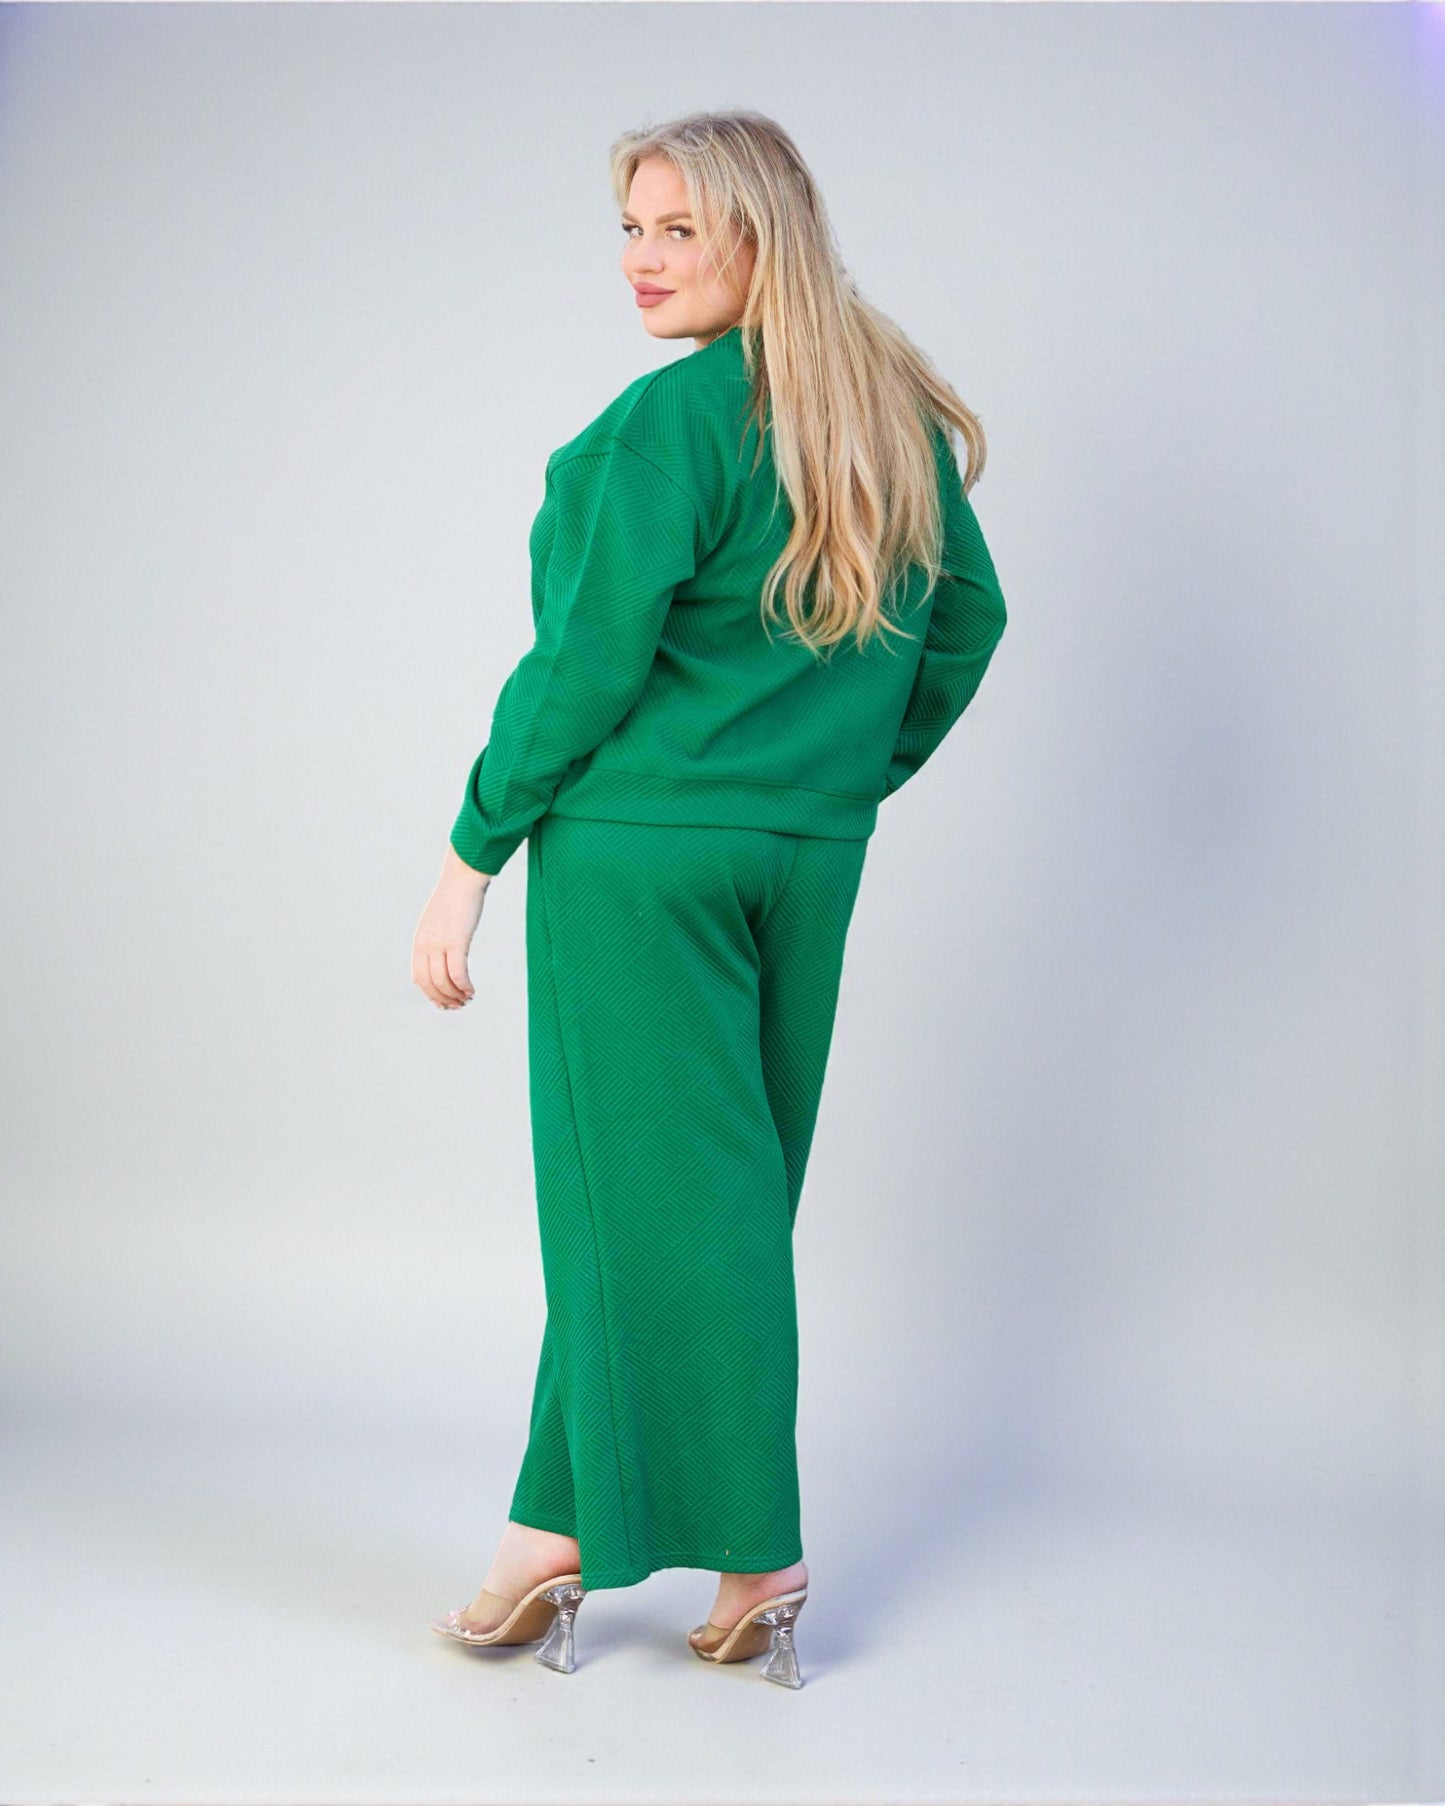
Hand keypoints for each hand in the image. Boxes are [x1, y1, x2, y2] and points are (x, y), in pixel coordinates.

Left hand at [412, 845, 492, 1008]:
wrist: (463, 878)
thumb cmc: (456, 898)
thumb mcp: (440, 922)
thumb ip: (438, 939)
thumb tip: (446, 956)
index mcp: (419, 941)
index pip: (418, 978)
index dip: (430, 995)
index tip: (444, 1003)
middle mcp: (425, 944)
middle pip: (429, 984)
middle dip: (443, 1000)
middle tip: (459, 1005)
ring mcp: (439, 943)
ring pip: (443, 982)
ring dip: (456, 996)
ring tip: (468, 999)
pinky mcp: (456, 941)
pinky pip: (457, 973)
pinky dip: (464, 986)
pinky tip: (472, 991)